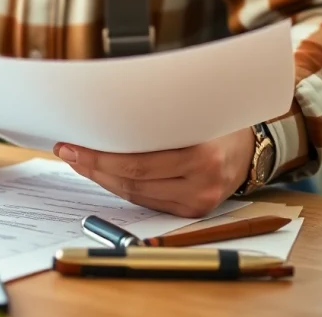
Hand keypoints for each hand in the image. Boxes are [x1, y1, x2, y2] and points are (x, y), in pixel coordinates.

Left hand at [53, 128, 255, 217]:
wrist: (254, 146)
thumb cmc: (219, 120)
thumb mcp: (195, 111)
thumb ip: (159, 116)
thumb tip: (108, 114)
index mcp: (204, 154)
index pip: (138, 162)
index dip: (100, 155)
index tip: (73, 143)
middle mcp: (203, 183)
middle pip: (133, 180)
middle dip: (93, 165)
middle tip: (67, 151)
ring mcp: (199, 201)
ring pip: (136, 193)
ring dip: (102, 177)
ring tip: (79, 160)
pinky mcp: (193, 211)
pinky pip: (148, 201)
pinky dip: (122, 187)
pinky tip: (103, 173)